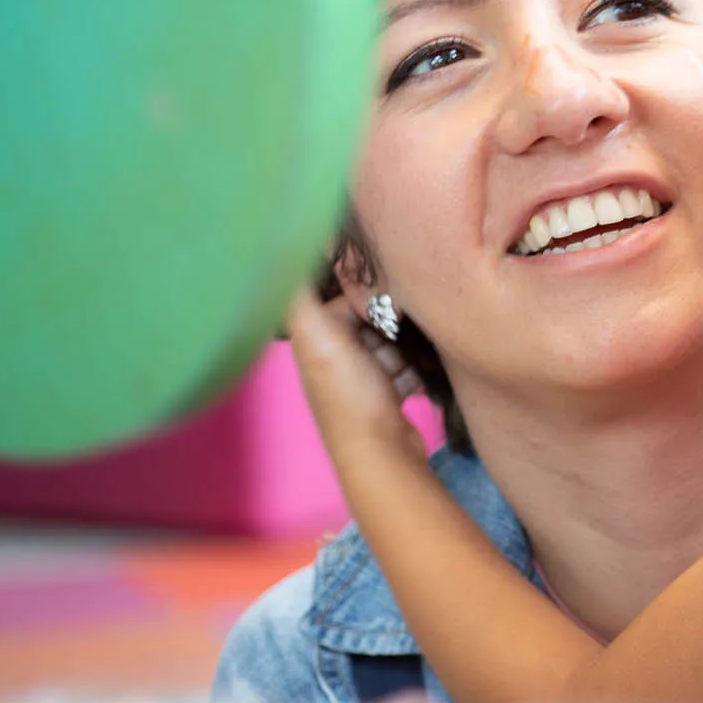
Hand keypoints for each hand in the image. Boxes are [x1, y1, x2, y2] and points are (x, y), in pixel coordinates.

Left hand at [286, 288, 424, 462]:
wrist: (381, 452)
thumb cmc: (349, 393)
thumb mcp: (318, 336)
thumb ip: (300, 294)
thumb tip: (287, 250)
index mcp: (313, 338)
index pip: (345, 299)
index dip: (367, 300)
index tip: (383, 307)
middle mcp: (332, 356)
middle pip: (372, 321)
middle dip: (390, 327)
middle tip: (395, 344)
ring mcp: (360, 378)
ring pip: (393, 343)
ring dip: (406, 351)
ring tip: (403, 370)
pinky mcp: (385, 395)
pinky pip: (406, 368)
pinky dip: (414, 372)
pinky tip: (414, 383)